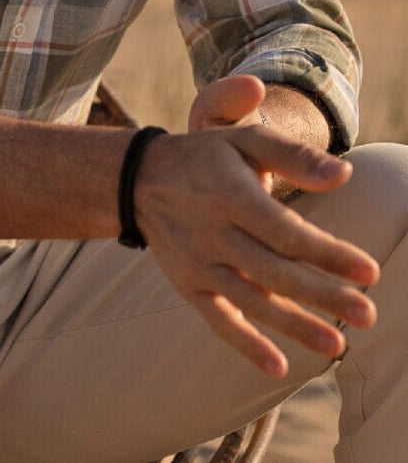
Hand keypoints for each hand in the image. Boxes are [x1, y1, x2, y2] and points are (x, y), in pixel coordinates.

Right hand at [135, 81, 378, 377]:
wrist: (139, 179)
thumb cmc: (206, 157)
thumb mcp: (244, 140)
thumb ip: (294, 156)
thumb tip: (344, 174)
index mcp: (231, 195)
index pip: (285, 232)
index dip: (327, 253)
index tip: (368, 271)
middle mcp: (214, 233)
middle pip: (273, 271)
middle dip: (322, 295)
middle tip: (367, 314)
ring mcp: (199, 263)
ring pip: (251, 301)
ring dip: (294, 326)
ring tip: (336, 345)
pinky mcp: (189, 285)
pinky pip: (218, 319)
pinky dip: (245, 344)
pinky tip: (278, 366)